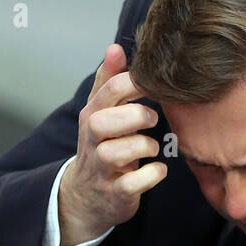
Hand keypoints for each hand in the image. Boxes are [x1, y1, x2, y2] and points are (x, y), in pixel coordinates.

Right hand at [59, 42, 167, 245]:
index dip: (136, 82)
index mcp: (92, 115)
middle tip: (152, 117)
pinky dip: (151, 175)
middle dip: (134, 115)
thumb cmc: (101, 147)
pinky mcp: (115, 194)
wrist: (86, 197)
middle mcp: (91, 141)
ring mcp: (101, 169)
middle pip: (102, 121)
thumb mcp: (100, 113)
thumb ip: (108, 82)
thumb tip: (115, 47)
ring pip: (114, 153)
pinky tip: (158, 169)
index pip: (109, 90)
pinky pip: (131, 184)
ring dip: (142, 145)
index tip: (155, 85)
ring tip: (153, 146)